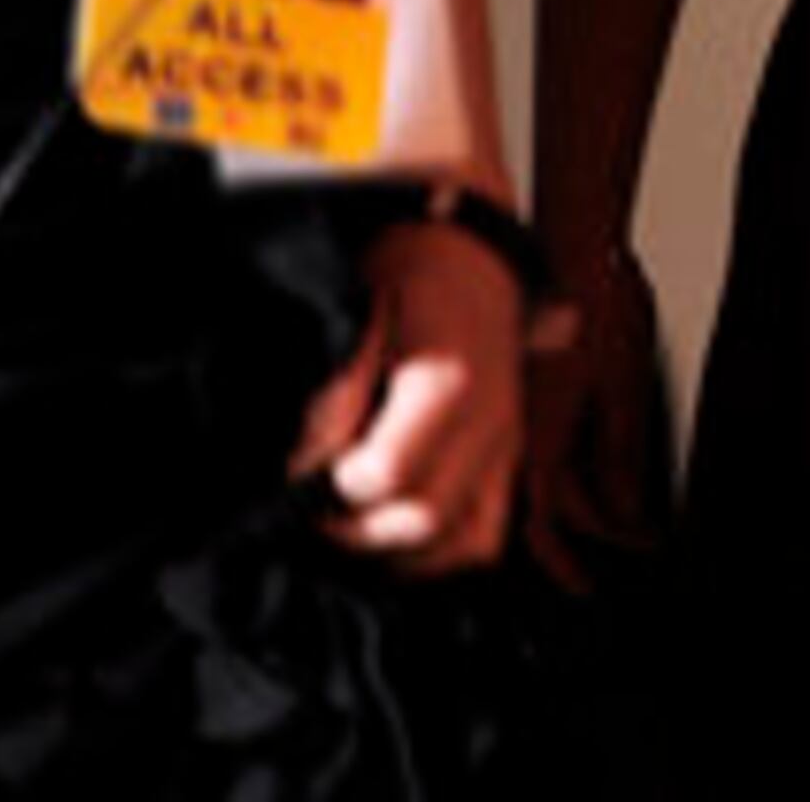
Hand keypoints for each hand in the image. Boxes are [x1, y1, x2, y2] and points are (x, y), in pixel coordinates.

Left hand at [291, 210, 526, 573]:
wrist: (469, 254)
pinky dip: (438, 553)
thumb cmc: (407, 278)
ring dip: (397, 548)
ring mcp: (504, 445)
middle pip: (421, 520)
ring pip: (459, 543)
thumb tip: (304, 467)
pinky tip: (394, 532)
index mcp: (448, 382)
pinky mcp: (508, 460)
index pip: (382, 475)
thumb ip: (334, 394)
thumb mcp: (360, 315)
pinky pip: (484, 537)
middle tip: (317, 505)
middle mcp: (489, 422)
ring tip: (353, 519)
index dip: (329, 483)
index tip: (301, 471)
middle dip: (355, 527)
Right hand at [525, 240, 673, 590]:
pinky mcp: (534, 388)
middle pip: (551, 507)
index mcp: (542, 437)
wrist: (577, 243)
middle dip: (588, 534)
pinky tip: (599, 462)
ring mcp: (525, 410)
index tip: (602, 581)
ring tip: (622, 515)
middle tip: (628, 550)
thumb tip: (625, 516)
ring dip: (581, 502)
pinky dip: (573, 465)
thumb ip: (619, 456)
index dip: (571, 563)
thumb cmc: (602, 305)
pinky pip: (546, 444)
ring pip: (547, 478)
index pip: (549, 526)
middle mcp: (525, 431)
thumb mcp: (623, 387)